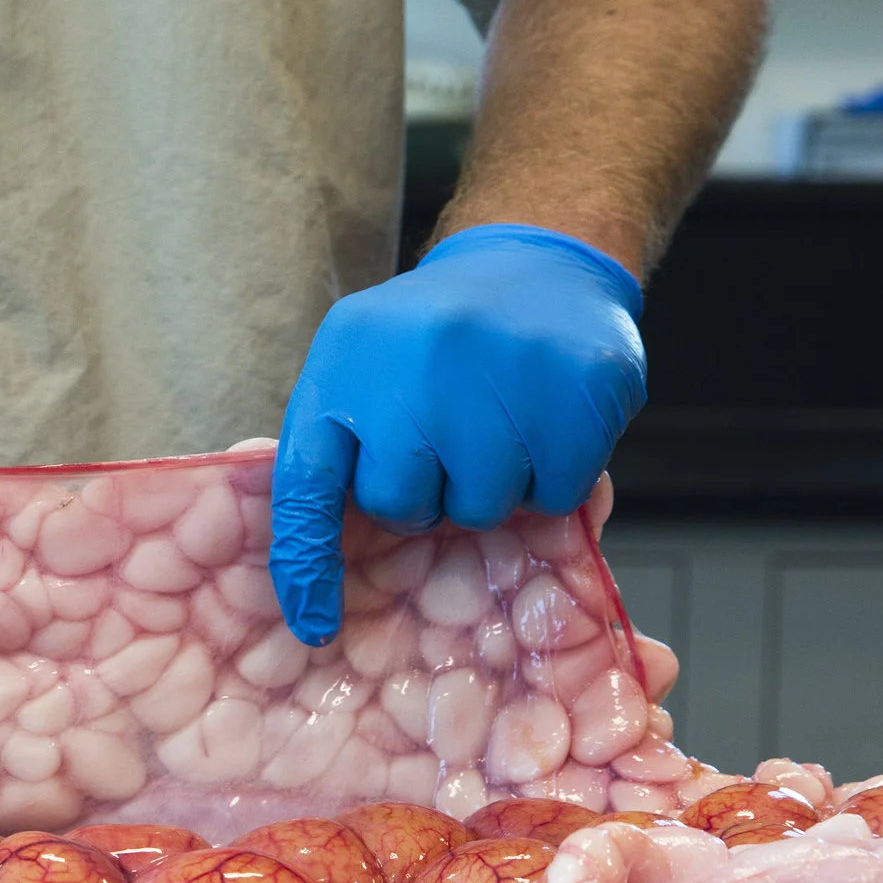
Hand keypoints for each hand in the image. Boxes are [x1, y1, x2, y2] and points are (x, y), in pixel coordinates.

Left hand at [267, 223, 645, 645]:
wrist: (536, 258)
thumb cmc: (431, 334)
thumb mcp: (360, 363)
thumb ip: (337, 443)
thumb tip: (307, 560)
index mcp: (346, 362)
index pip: (305, 485)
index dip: (307, 563)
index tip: (314, 624)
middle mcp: (415, 368)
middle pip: (402, 506)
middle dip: (424, 495)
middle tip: (448, 444)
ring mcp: (500, 377)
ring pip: (482, 510)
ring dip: (493, 486)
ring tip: (500, 423)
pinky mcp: (577, 390)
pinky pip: (554, 495)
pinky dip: (552, 476)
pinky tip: (547, 422)